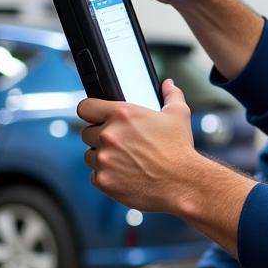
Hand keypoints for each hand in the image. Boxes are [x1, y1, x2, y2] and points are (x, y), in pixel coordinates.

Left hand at [78, 79, 196, 212]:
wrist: (182, 183)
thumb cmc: (179, 150)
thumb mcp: (178, 115)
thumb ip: (170, 95)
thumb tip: (168, 85)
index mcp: (122, 114)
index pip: (86, 107)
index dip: (91, 111)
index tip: (95, 117)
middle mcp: (109, 135)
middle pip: (87, 133)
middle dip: (100, 137)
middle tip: (120, 143)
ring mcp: (104, 159)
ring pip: (90, 155)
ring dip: (102, 157)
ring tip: (124, 160)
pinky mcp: (103, 180)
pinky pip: (95, 176)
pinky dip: (107, 176)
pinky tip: (125, 175)